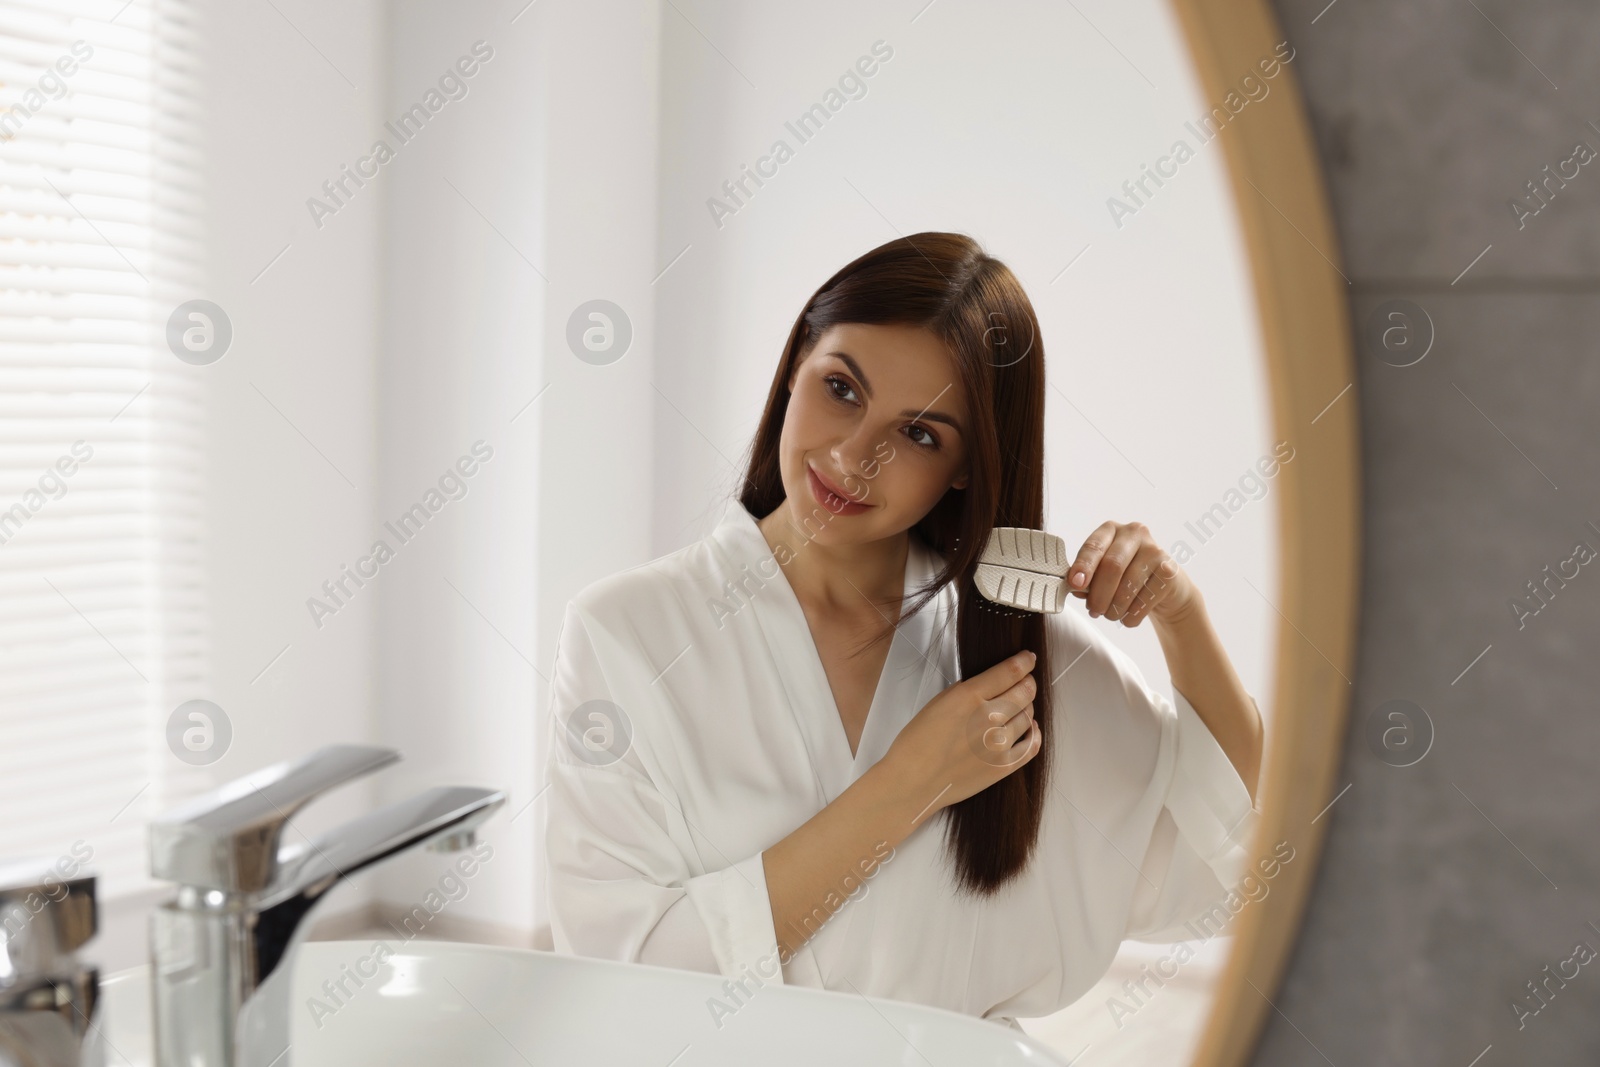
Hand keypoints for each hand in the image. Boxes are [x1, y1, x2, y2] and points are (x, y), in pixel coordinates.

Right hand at [881, 649, 1040, 820]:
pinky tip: (1029, 727)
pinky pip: (1032, 744)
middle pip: (1026, 691)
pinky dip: (1034, 732)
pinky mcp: (1005, 766)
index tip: (1028, 659)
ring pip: (1029, 715)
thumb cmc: (918, 743)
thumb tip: (993, 683)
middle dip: (1028, 682)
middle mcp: (988, 718)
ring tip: (1017, 707)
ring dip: (1026, 707)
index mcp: (969, 697)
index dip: (1025, 662)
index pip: (1011, 671)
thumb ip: (969, 691)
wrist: (913, 781)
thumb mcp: (940, 702)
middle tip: (1026, 680)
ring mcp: (999, 744)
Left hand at [1067, 520, 1196, 626]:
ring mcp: (1155, 550)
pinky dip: (1131, 615)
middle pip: (1112, 566)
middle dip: (1099, 594)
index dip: (1083, 566)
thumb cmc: (1124, 576)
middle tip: (1093, 611)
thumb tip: (1075, 588)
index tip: (1075, 584)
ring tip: (1109, 615)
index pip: (1094, 546)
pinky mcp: (1169, 571)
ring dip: (1114, 608)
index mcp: (1111, 530)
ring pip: (1128, 585)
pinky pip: (1144, 599)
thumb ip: (1086, 578)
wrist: (1163, 586)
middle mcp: (1134, 533)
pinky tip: (1127, 618)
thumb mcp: (1101, 572)